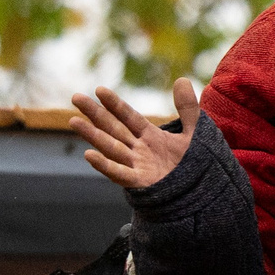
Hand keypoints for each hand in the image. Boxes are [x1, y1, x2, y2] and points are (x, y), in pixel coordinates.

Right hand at [71, 78, 198, 190]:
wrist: (201, 194)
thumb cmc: (195, 166)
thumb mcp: (194, 133)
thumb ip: (188, 108)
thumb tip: (182, 79)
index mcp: (150, 136)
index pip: (128, 116)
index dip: (115, 104)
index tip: (99, 90)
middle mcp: (139, 150)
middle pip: (113, 128)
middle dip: (95, 114)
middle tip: (75, 98)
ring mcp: (136, 166)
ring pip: (110, 148)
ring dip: (92, 135)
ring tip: (74, 121)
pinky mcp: (139, 183)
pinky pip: (118, 173)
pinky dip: (104, 165)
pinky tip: (88, 155)